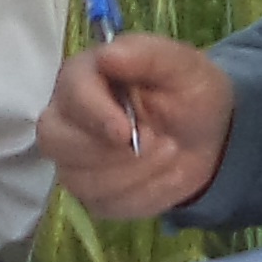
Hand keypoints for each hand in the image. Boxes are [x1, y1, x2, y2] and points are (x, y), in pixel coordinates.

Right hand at [39, 36, 235, 220]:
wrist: (206, 135)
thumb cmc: (187, 91)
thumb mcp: (181, 65)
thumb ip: (147, 55)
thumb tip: (107, 55)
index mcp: (83, 77)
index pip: (69, 96)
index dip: (96, 116)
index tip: (127, 133)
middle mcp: (66, 117)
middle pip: (54, 141)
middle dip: (109, 153)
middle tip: (159, 144)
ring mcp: (73, 158)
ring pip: (79, 180)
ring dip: (135, 176)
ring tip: (171, 154)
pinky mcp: (91, 193)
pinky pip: (103, 206)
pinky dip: (143, 197)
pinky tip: (163, 177)